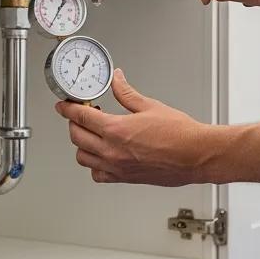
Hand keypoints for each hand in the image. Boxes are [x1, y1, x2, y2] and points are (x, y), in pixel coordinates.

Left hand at [54, 69, 212, 185]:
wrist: (195, 155)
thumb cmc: (179, 134)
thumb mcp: (150, 105)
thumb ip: (126, 93)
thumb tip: (117, 80)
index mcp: (116, 130)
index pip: (80, 117)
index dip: (68, 109)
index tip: (64, 105)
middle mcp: (112, 151)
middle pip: (77, 137)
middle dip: (74, 124)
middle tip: (81, 115)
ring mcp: (117, 167)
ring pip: (83, 158)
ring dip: (82, 144)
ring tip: (92, 134)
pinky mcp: (125, 178)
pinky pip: (98, 175)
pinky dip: (94, 165)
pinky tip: (102, 155)